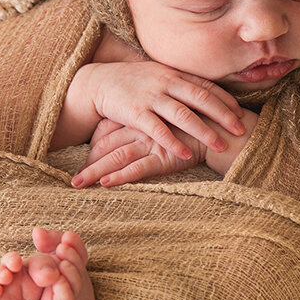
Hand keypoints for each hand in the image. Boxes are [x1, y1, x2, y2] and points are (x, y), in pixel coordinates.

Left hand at [72, 118, 205, 187]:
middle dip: (88, 162)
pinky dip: (120, 176)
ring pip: (116, 156)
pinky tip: (105, 184)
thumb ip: (158, 119)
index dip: (94, 146)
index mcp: (143, 114)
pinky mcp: (164, 156)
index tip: (84, 159)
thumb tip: (143, 129)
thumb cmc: (203, 122)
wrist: (226, 126)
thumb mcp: (176, 115)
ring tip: (77, 185)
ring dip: (94, 172)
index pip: (109, 129)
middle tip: (73, 180)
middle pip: (106, 144)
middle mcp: (143, 126)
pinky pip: (136, 168)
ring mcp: (151, 141)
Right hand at [77, 61, 245, 161]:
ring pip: (183, 114)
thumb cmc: (134, 82)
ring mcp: (151, 97)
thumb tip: (209, 93)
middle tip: (240, 130)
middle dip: (223, 115)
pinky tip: (186, 153)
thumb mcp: (160, 76)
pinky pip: (158, 129)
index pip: (207, 86)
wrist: (98, 82)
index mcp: (174, 74)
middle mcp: (166, 83)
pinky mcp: (135, 112)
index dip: (225, 101)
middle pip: (201, 98)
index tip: (241, 114)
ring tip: (220, 145)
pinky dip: (173, 141)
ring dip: (204, 130)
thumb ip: (182, 84)